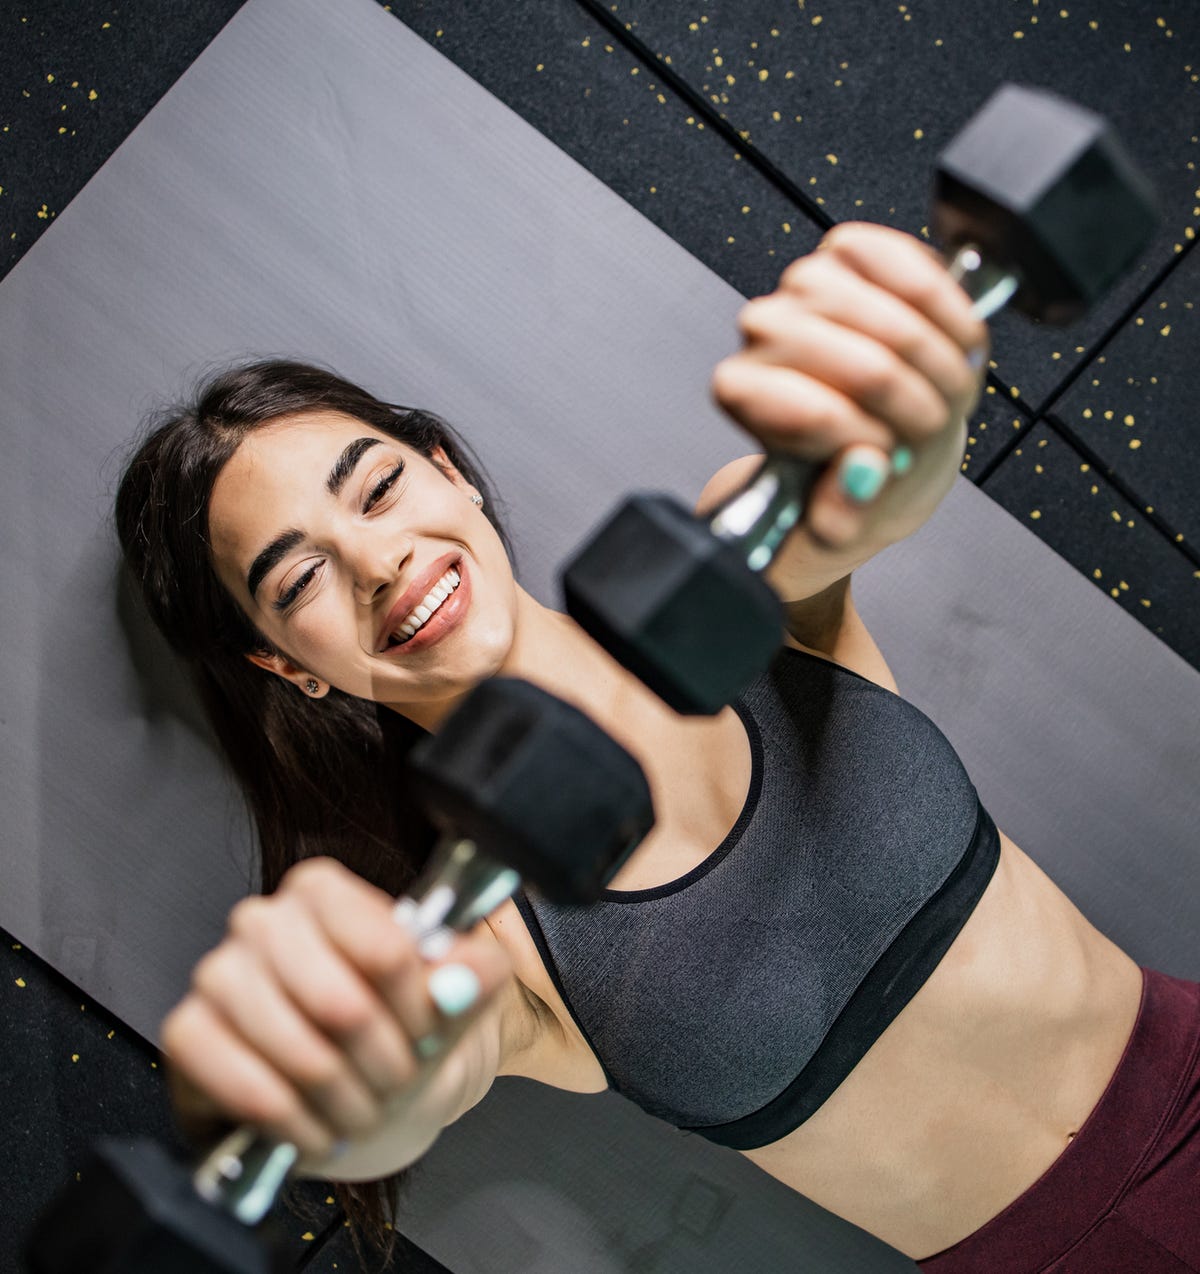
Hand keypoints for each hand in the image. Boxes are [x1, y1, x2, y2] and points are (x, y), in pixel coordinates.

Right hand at [160, 857, 511, 1166]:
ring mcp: (218, 974)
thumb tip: (476, 972)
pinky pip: (244, 1085)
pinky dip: (293, 1121)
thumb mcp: (451, 999)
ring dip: (346, 1099)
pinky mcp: (189, 1033)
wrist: (351, 1091)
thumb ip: (475, 975)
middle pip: (341, 1004)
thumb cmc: (397, 1033)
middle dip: (385, 1062)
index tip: (430, 1035)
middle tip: (398, 1082)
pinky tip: (316, 1127)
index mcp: (324, 892)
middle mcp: (263, 920)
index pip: (385, 947)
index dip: (417, 1006)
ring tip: (363, 1108)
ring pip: (299, 1052)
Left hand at [711, 222, 989, 553]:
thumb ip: (843, 512)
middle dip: (914, 409)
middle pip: (863, 366)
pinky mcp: (851, 251)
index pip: (807, 411)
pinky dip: (946, 308)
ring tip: (949, 395)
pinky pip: (909, 266)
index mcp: (742, 392)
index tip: (886, 463)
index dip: (861, 439)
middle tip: (928, 434)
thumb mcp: (842, 521)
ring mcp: (806, 285)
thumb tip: (864, 474)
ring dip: (938, 364)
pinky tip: (958, 338)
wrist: (875, 438)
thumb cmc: (848, 476)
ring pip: (892, 319)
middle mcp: (763, 330)